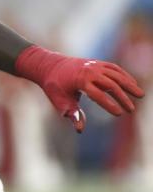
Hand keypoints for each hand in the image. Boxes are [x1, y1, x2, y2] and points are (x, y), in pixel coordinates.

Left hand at [15, 46, 143, 131]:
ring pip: (116, 75)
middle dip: (122, 98)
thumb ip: (71, 113)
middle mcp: (89, 71)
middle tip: (131, 110)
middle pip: (111, 85)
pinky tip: (132, 84)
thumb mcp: (59, 101)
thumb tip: (80, 129)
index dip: (109, 105)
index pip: (98, 95)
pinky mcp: (98, 62)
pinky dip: (125, 76)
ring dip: (129, 85)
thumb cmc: (54, 87)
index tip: (119, 114)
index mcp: (80, 81)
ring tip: (140, 95)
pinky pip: (115, 68)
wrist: (50, 66)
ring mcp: (95, 65)